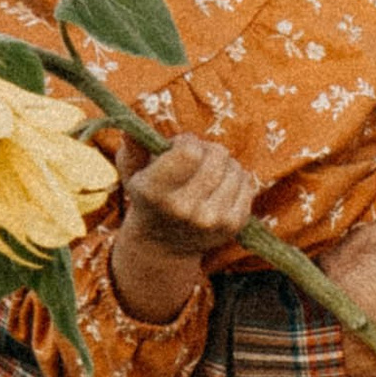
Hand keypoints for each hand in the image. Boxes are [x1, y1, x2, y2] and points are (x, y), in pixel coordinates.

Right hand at [121, 131, 254, 262]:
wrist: (163, 245)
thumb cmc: (149, 199)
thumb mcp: (132, 174)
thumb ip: (131, 150)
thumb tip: (129, 131)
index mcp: (155, 192)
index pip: (189, 152)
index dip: (187, 142)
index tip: (179, 146)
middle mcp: (184, 209)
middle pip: (216, 156)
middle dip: (207, 149)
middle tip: (196, 159)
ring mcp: (211, 219)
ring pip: (234, 167)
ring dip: (224, 164)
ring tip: (208, 173)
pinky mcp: (233, 225)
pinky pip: (246, 183)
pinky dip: (237, 178)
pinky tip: (220, 186)